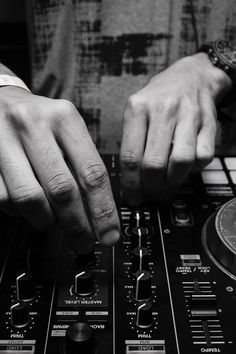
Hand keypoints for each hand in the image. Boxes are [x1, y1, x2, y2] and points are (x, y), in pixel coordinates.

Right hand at [0, 86, 119, 246]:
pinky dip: (20, 212)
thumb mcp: (66, 129)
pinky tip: (28, 207)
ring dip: (45, 220)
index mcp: (65, 118)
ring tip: (51, 222)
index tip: (109, 234)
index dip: (103, 210)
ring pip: (30, 198)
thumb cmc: (39, 121)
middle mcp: (35, 125)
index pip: (92, 172)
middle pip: (62, 189)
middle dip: (77, 225)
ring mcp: (5, 139)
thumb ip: (82, 164)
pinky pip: (4, 198)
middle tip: (83, 241)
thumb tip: (97, 213)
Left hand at [120, 53, 231, 203]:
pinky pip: (203, 156)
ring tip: (166, 188)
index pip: (130, 157)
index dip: (131, 184)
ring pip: (180, 161)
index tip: (133, 197)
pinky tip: (184, 170)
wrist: (191, 76)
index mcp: (137, 108)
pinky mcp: (208, 123)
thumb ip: (131, 141)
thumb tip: (130, 180)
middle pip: (154, 163)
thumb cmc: (158, 99)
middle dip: (151, 188)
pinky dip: (193, 170)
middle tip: (151, 195)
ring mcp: (188, 115)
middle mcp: (162, 110)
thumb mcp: (135, 110)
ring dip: (172, 183)